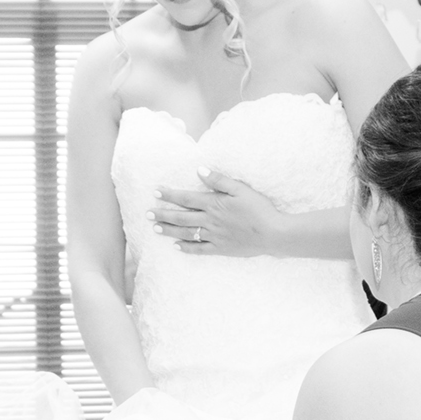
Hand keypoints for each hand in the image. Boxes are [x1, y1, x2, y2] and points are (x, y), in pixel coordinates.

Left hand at [149, 168, 285, 256]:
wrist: (272, 233)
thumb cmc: (259, 208)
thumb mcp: (241, 188)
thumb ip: (219, 180)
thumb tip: (200, 170)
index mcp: (214, 204)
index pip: (186, 198)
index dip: (170, 195)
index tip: (156, 192)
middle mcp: (210, 220)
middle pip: (181, 216)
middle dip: (163, 214)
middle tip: (147, 213)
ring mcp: (214, 236)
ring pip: (186, 232)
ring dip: (169, 230)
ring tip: (155, 228)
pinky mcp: (220, 248)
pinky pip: (199, 249)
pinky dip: (187, 248)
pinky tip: (176, 246)